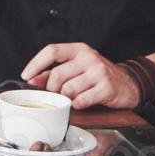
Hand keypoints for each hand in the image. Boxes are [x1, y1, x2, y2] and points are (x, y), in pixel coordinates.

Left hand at [20, 43, 140, 109]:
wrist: (129, 83)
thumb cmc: (98, 76)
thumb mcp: (77, 68)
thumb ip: (54, 72)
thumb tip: (32, 79)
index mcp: (79, 49)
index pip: (52, 51)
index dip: (36, 63)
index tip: (25, 75)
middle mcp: (89, 57)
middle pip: (57, 75)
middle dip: (51, 89)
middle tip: (54, 96)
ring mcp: (99, 71)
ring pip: (68, 89)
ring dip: (65, 99)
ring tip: (71, 100)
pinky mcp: (106, 87)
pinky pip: (82, 100)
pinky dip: (77, 106)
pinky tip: (81, 104)